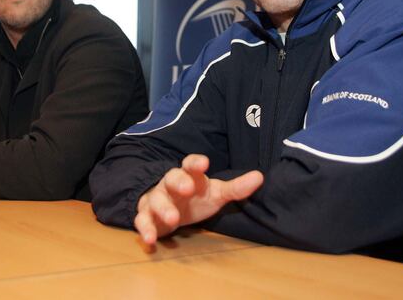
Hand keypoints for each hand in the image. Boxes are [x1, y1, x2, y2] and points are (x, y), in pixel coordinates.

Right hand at [134, 154, 262, 244]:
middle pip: (171, 178)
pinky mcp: (147, 217)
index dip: (196, 162)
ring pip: (156, 200)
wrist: (169, 209)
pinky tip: (150, 240)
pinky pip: (142, 220)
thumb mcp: (217, 193)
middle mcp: (170, 184)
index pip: (190, 164)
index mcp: (189, 176)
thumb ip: (236, 188)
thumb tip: (260, 177)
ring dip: (163, 208)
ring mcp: (157, 199)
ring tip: (173, 219)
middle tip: (187, 188)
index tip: (204, 163)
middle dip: (178, 182)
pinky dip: (144, 229)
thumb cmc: (196, 198)